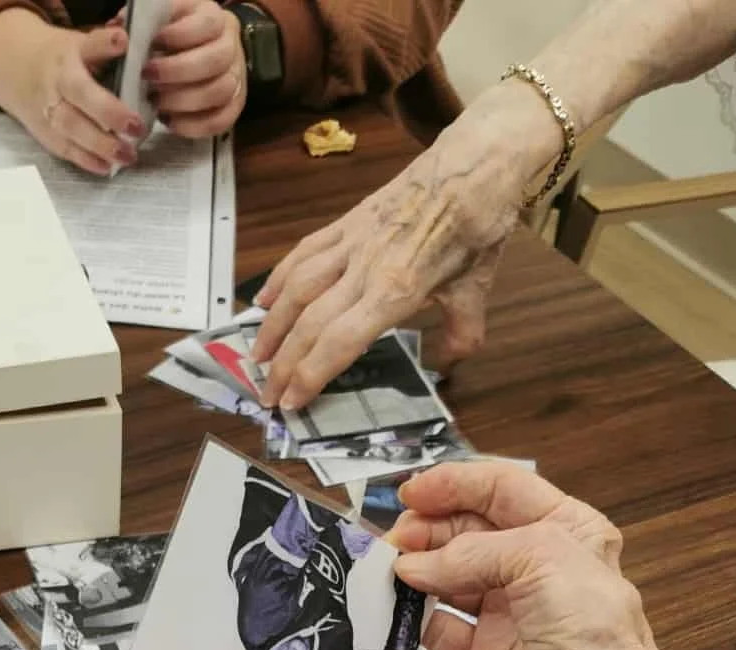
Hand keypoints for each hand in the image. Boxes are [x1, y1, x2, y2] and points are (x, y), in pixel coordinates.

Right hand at [0, 10, 143, 175]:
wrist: (18, 70)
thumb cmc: (63, 60)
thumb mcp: (82, 45)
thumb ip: (106, 50)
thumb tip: (131, 43)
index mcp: (71, 53)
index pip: (88, 45)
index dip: (105, 44)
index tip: (122, 41)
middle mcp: (57, 80)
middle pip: (79, 93)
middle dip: (108, 112)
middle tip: (136, 127)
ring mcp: (49, 109)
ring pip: (72, 127)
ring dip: (101, 145)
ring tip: (128, 156)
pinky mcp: (46, 133)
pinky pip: (66, 149)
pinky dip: (87, 160)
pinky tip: (107, 167)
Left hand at [144, 0, 245, 137]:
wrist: (210, 47)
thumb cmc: (180, 32)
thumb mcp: (166, 16)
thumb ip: (146, 20)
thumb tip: (117, 27)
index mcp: (214, 18)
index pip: (205, 25)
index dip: (178, 37)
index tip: (151, 45)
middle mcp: (230, 47)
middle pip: (213, 61)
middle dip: (177, 72)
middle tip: (149, 78)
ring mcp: (236, 78)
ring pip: (218, 92)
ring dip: (183, 101)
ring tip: (157, 102)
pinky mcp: (234, 105)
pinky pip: (219, 121)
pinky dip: (193, 125)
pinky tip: (170, 121)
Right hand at [251, 78, 565, 407]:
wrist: (475, 161)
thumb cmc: (479, 224)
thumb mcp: (478, 286)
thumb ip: (462, 332)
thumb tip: (447, 365)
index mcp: (396, 289)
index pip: (340, 342)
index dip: (310, 375)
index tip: (292, 402)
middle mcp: (365, 268)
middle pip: (309, 323)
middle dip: (282, 364)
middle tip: (267, 394)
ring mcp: (352, 241)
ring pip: (297, 287)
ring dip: (271, 325)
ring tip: (257, 356)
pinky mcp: (348, 220)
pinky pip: (304, 251)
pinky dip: (280, 277)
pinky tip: (265, 299)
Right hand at [386, 459, 678, 649]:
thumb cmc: (589, 621)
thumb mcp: (540, 555)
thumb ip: (471, 552)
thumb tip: (412, 567)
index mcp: (564, 527)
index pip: (501, 490)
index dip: (454, 485)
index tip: (410, 493)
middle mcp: (535, 565)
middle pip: (468, 532)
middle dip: (428, 530)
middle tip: (394, 540)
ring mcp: (508, 610)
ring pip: (449, 577)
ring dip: (417, 570)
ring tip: (387, 570)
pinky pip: (442, 628)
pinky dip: (415, 618)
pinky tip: (395, 608)